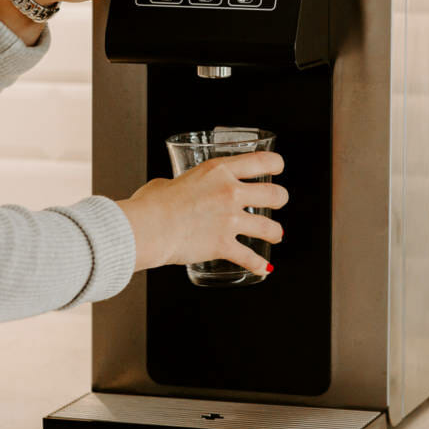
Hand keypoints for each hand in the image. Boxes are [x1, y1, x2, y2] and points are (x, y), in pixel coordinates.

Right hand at [117, 152, 287, 276]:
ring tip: (275, 235)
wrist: (148, 227)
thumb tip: (171, 190)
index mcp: (218, 170)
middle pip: (274, 194)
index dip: (275, 164)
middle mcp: (230, 192)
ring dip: (275, 232)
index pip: (261, 161)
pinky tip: (262, 267)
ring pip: (269, 227)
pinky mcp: (224, 244)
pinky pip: (249, 257)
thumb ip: (178, 185)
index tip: (277, 168)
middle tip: (277, 202)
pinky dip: (258, 264)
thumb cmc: (152, 204)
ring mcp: (230, 219)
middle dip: (279, 199)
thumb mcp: (168, 182)